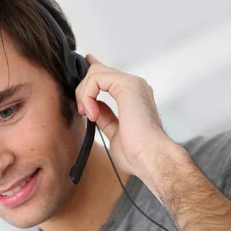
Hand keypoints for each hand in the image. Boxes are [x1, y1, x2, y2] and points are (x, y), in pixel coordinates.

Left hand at [75, 54, 174, 180]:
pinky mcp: (127, 84)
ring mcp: (132, 84)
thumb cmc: (137, 153)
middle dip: (83, 91)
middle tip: (84, 113)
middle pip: (99, 72)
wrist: (148, 158)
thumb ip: (105, 118)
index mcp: (133, 97)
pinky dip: (87, 96)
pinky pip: (96, 78)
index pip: (107, 78)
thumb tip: (94, 109)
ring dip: (84, 95)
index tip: (82, 92)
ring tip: (89, 115)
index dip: (90, 79)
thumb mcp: (114, 132)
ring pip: (95, 72)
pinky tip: (92, 114)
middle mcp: (134, 87)